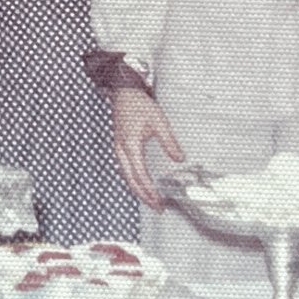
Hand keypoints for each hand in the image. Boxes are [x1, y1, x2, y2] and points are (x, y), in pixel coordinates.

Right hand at [111, 87, 183, 209]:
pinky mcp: (120, 145)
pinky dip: (133, 179)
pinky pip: (125, 168)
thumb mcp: (158, 122)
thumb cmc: (138, 104)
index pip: (140, 175)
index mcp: (130, 146)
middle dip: (143, 195)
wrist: (124, 92)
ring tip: (150, 198)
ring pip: (126, 175)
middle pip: (130, 180)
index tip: (159, 201)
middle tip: (156, 207)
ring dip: (137, 188)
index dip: (149, 191)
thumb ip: (169, 142)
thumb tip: (179, 158)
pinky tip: (141, 181)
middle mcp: (122, 150)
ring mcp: (119, 148)